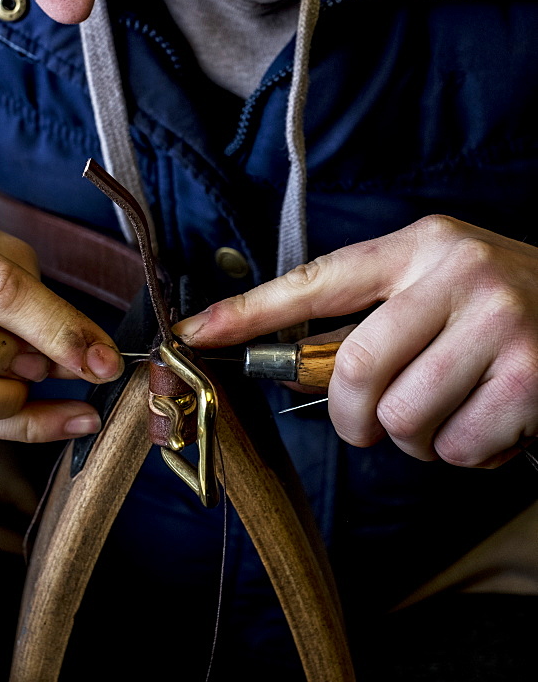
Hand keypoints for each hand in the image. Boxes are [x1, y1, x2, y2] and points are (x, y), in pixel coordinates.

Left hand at [173, 216, 537, 467]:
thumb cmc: (502, 302)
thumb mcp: (437, 282)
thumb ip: (374, 314)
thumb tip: (294, 361)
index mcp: (419, 245)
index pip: (318, 279)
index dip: (250, 311)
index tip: (196, 332)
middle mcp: (456, 275)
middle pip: (353, 368)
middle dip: (350, 416)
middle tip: (367, 424)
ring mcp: (497, 323)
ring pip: (404, 416)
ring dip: (414, 438)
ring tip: (446, 414)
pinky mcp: (530, 379)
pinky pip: (457, 446)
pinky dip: (462, 454)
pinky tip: (487, 425)